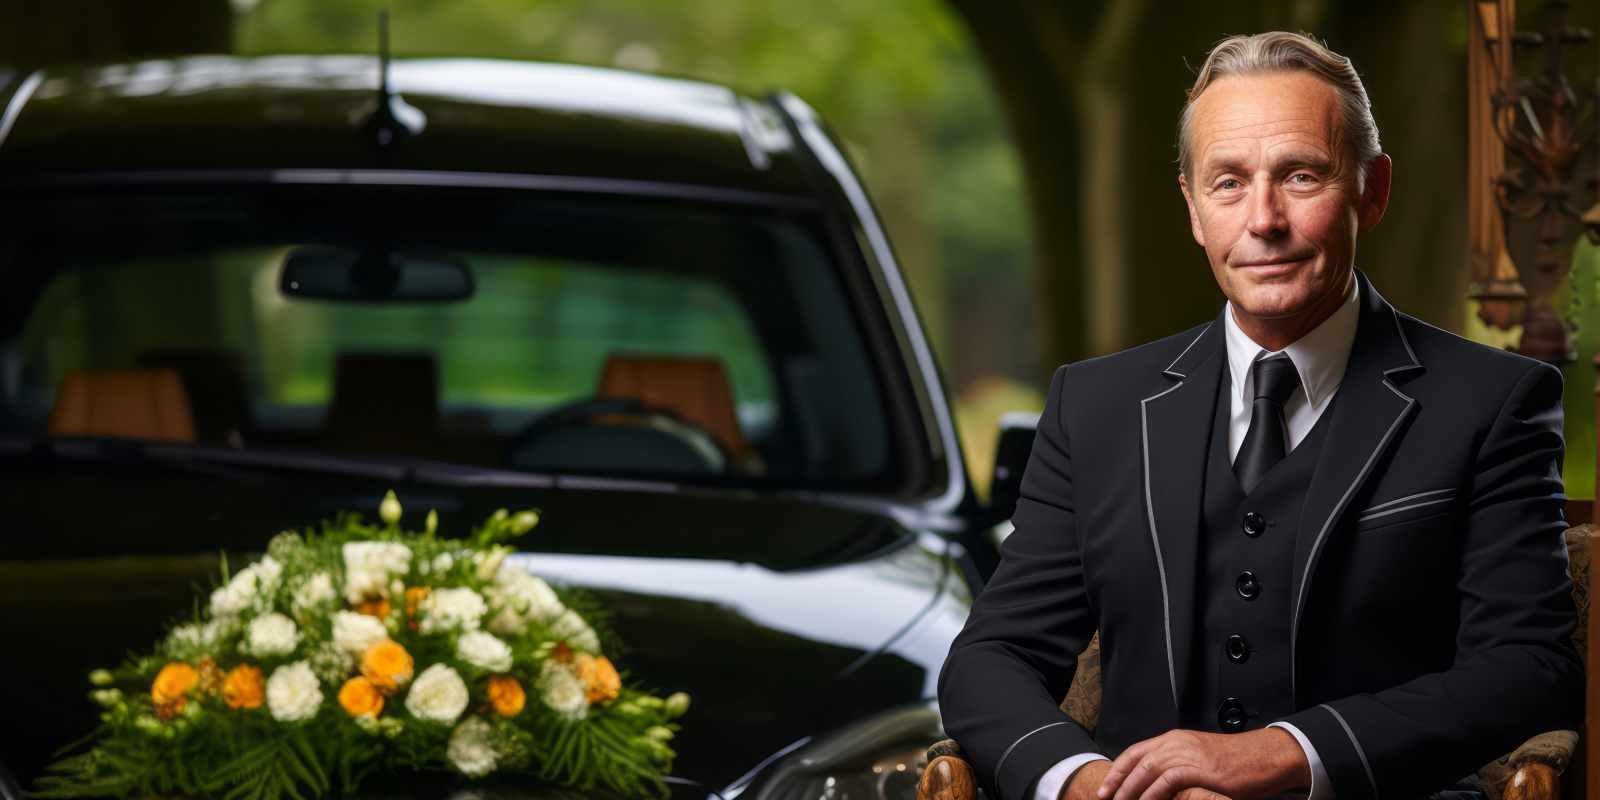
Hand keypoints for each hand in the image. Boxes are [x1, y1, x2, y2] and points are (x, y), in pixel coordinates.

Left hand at [1095, 728, 1308, 799]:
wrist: (1267, 757)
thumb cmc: (1238, 763)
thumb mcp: (1201, 761)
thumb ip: (1179, 768)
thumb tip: (1157, 787)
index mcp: (1176, 739)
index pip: (1137, 751)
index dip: (1118, 769)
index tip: (1106, 787)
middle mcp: (1178, 743)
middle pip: (1137, 760)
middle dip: (1118, 782)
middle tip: (1105, 798)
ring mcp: (1189, 754)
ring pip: (1147, 770)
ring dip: (1130, 790)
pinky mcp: (1201, 768)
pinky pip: (1167, 780)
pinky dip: (1152, 793)